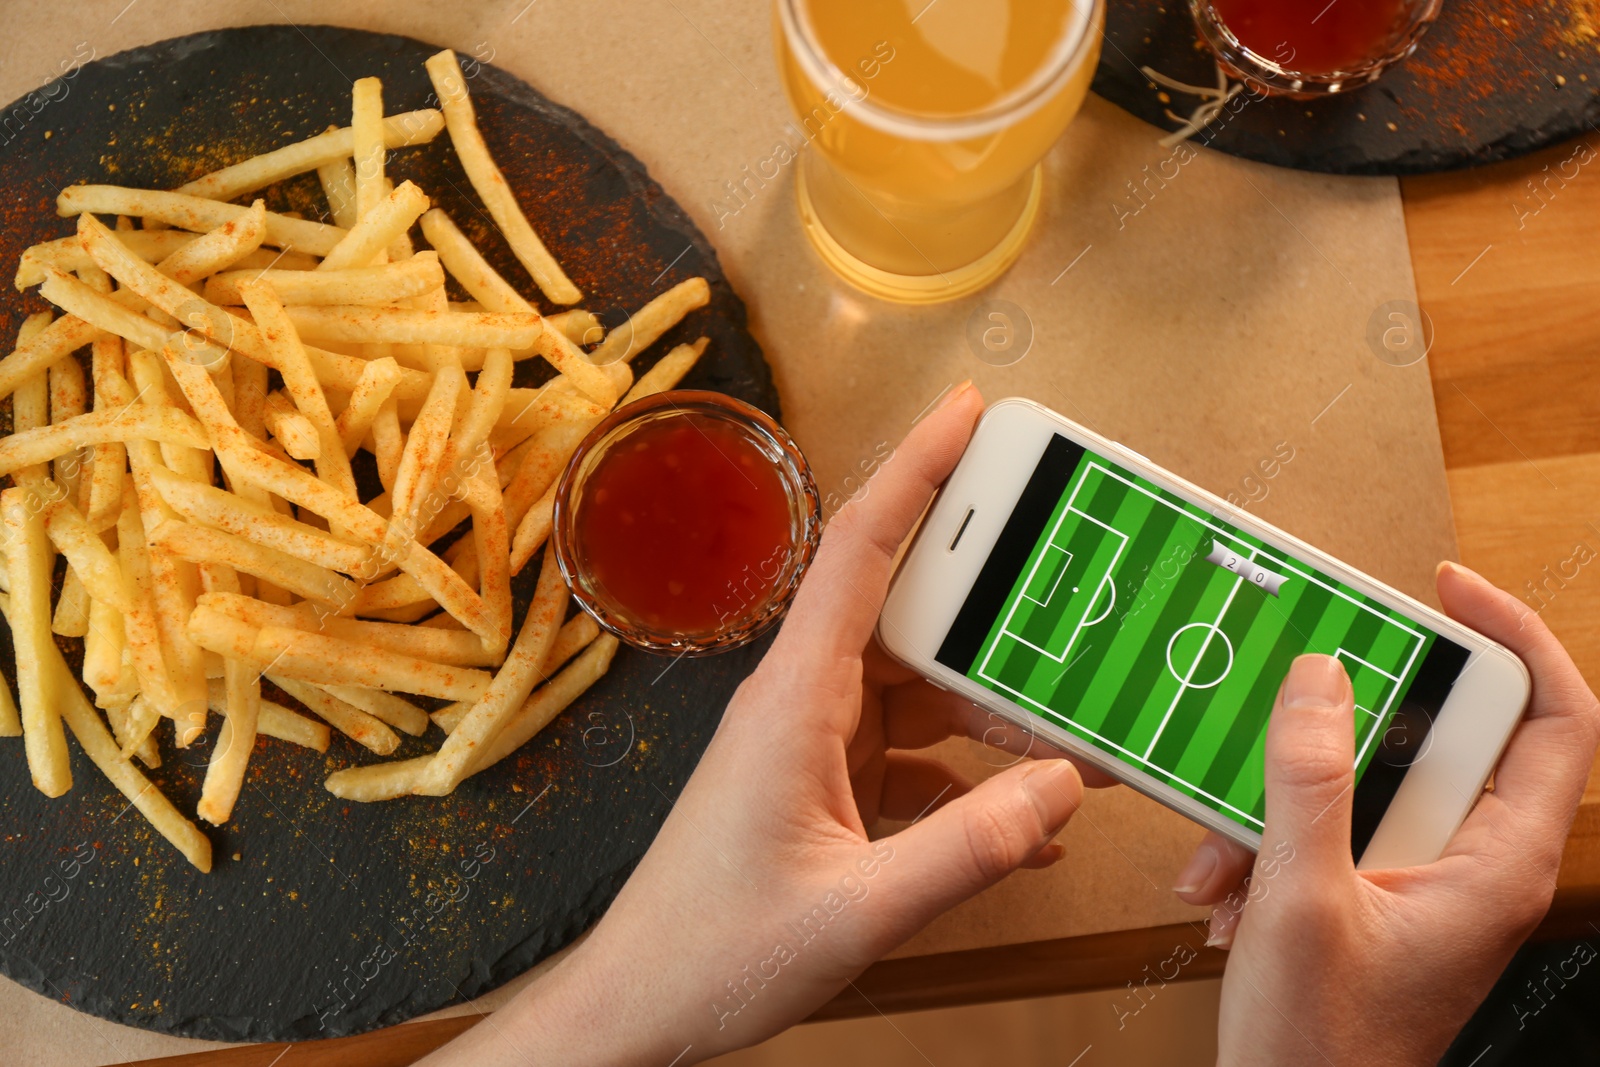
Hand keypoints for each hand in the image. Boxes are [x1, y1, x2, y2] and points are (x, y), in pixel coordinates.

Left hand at [420, 382, 1085, 1066]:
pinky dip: (966, 780)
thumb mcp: (857, 909)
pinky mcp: (817, 787)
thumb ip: (968, 850)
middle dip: (993, 604)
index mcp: (795, 700)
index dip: (916, 471)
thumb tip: (1061, 790)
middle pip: (908, 616)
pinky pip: (908, 757)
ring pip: (918, 693)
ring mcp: (808, 744)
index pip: (860, 552)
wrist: (638, 1009)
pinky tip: (1020, 821)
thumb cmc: (714, 953)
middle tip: (1071, 582)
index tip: (969, 414)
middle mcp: (800, 702)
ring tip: (1075, 730)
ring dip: (992, 713)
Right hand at [1172, 562, 1599, 1064]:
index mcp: (1499, 864)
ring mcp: (1425, 878)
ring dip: (1286, 797)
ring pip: (1370, 781)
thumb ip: (1310, 782)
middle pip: (1444, 738)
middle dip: (1346, 730)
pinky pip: (1332, 825)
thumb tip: (1322, 681)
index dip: (1516, 638)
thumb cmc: (1322, 1049)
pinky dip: (1271, 838)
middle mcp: (1476, 864)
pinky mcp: (1378, 892)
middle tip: (1294, 707)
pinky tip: (1227, 885)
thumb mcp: (1302, 901)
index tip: (1447, 593)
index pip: (1557, 721)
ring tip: (1232, 849)